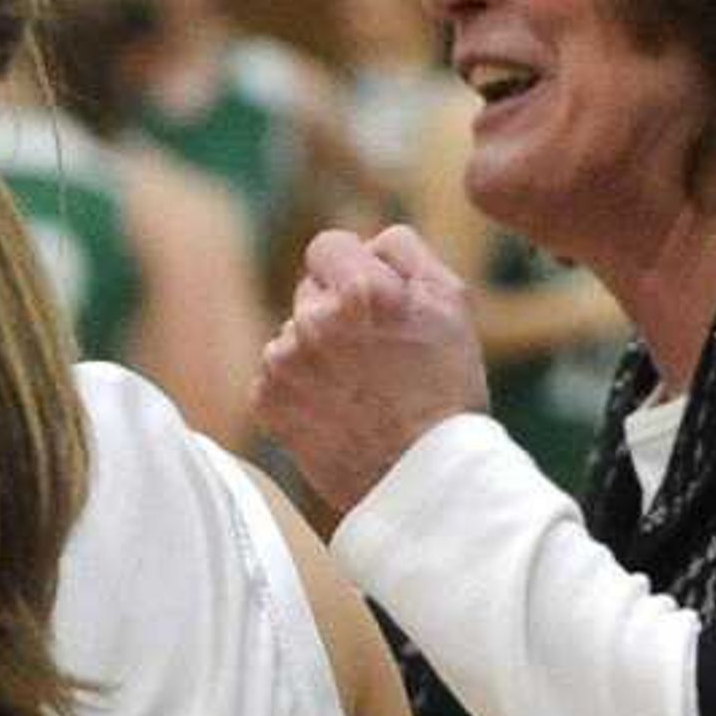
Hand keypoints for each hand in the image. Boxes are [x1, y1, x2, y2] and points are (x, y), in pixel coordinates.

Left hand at [259, 225, 489, 511]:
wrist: (421, 477)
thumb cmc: (445, 388)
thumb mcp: (450, 301)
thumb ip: (404, 251)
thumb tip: (367, 239)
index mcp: (360, 291)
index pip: (328, 245)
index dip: (352, 267)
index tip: (370, 295)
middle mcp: (312, 322)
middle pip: (309, 290)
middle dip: (337, 310)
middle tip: (377, 352)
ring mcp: (283, 364)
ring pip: (293, 335)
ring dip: (317, 351)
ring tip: (360, 387)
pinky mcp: (265, 401)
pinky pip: (277, 374)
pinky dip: (300, 387)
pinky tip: (336, 409)